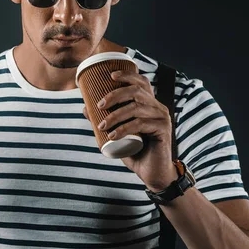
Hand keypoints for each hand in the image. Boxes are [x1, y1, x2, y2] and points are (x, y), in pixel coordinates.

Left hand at [83, 70, 177, 191]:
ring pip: (136, 107)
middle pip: (136, 91)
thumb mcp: (118, 134)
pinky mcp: (163, 129)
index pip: (141, 82)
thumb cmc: (136, 152)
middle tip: (99, 105)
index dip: (127, 75)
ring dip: (115, 115)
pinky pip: (140, 124)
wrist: (152, 173)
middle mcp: (158, 107)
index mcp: (149, 104)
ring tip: (102, 126)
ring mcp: (162, 117)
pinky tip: (112, 135)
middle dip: (115, 94)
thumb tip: (85, 108)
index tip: (110, 75)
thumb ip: (105, 121)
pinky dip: (124, 128)